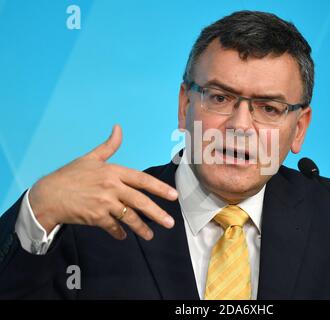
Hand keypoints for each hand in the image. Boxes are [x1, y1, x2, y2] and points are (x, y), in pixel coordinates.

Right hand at [28, 125, 177, 240]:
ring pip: (129, 217)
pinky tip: (123, 236)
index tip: (173, 195)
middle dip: (157, 213)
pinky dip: (119, 232)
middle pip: (140, 201)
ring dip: (141, 228)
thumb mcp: (90, 158)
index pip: (142, 179)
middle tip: (170, 223)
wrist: (48, 195)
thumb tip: (118, 128)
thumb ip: (108, 146)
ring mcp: (104, 203)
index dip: (159, 187)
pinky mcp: (95, 217)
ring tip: (150, 236)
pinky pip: (113, 226)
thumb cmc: (70, 175)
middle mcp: (111, 187)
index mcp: (113, 171)